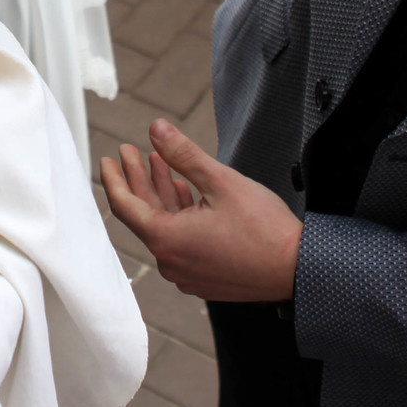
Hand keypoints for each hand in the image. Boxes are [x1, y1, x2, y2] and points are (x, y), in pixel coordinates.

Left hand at [100, 119, 301, 302]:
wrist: (298, 269)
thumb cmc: (264, 229)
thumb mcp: (220, 182)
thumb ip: (183, 154)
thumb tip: (156, 129)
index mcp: (167, 240)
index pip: (124, 206)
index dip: (114, 179)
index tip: (107, 159)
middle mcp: (171, 262)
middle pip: (144, 215)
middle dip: (137, 179)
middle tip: (130, 151)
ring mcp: (188, 273)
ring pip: (164, 227)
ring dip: (161, 194)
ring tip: (158, 163)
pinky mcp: (205, 277)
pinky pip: (180, 242)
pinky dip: (177, 215)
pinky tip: (183, 191)